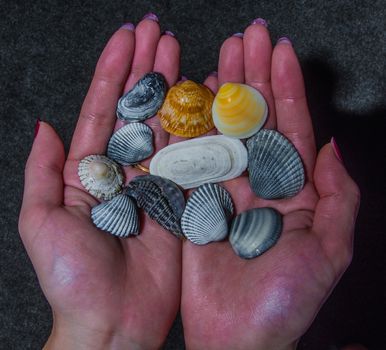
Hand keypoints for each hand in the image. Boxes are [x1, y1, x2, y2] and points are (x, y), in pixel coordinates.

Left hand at [19, 17, 181, 349]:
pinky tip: (201, 99)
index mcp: (89, 172)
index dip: (115, 72)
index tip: (127, 38)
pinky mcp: (180, 200)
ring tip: (177, 50)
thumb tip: (42, 126)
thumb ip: (43, 172)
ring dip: (171, 88)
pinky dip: (196, 128)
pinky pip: (189, 158)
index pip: (103, 109)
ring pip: (165, 126)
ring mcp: (155, 183)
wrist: (113, 323)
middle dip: (145, 68)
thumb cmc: (72, 280)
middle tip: (157, 31)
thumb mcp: (43, 222)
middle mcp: (124, 171)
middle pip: (137, 110)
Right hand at [181, 23, 359, 348]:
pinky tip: (192, 97)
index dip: (286, 87)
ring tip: (221, 53)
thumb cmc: (285, 300)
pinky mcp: (194, 200)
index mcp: (292, 188)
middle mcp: (258, 181)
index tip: (280, 50)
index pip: (291, 126)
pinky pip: (193, 156)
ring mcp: (224, 187)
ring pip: (224, 129)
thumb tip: (334, 146)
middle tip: (248, 37)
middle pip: (255, 119)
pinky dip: (192, 125)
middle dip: (253, 75)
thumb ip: (339, 197)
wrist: (236, 335)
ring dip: (222, 91)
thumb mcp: (330, 249)